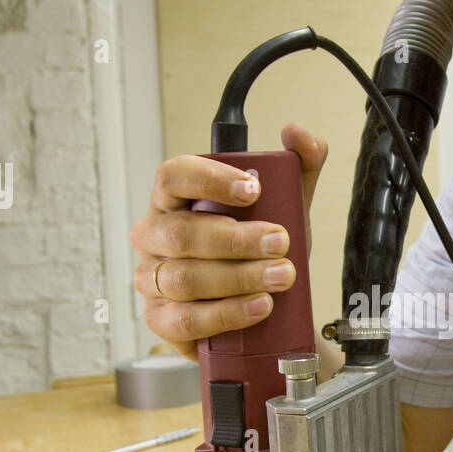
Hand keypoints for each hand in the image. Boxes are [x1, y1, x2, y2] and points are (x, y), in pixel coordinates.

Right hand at [130, 124, 327, 360]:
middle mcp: (154, 235)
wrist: (263, 311)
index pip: (174, 176)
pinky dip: (228, 313)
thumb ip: (300, 165)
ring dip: (239, 278)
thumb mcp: (284, 207)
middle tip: (281, 242)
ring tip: (281, 277)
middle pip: (184, 233)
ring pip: (186, 278)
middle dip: (238, 240)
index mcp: (173, 199)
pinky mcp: (160, 319)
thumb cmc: (258, 250)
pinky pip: (188, 318)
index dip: (210, 180)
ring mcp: (152, 279)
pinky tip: (259, 305)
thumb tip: (297, 132)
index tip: (254, 189)